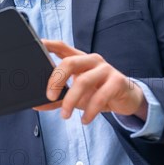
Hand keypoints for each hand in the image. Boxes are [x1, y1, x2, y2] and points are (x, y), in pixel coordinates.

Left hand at [33, 39, 147, 123]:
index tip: (36, 45)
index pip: (62, 47)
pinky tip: (84, 120)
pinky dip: (89, 111)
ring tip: (65, 115)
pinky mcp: (117, 82)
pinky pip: (100, 97)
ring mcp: (105, 69)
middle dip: (56, 80)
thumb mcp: (75, 95)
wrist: (127, 99)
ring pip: (83, 81)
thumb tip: (36, 105)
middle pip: (69, 62)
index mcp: (80, 59)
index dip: (48, 45)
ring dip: (71, 100)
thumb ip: (57, 98)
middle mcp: (92, 60)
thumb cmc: (97, 93)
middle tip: (49, 96)